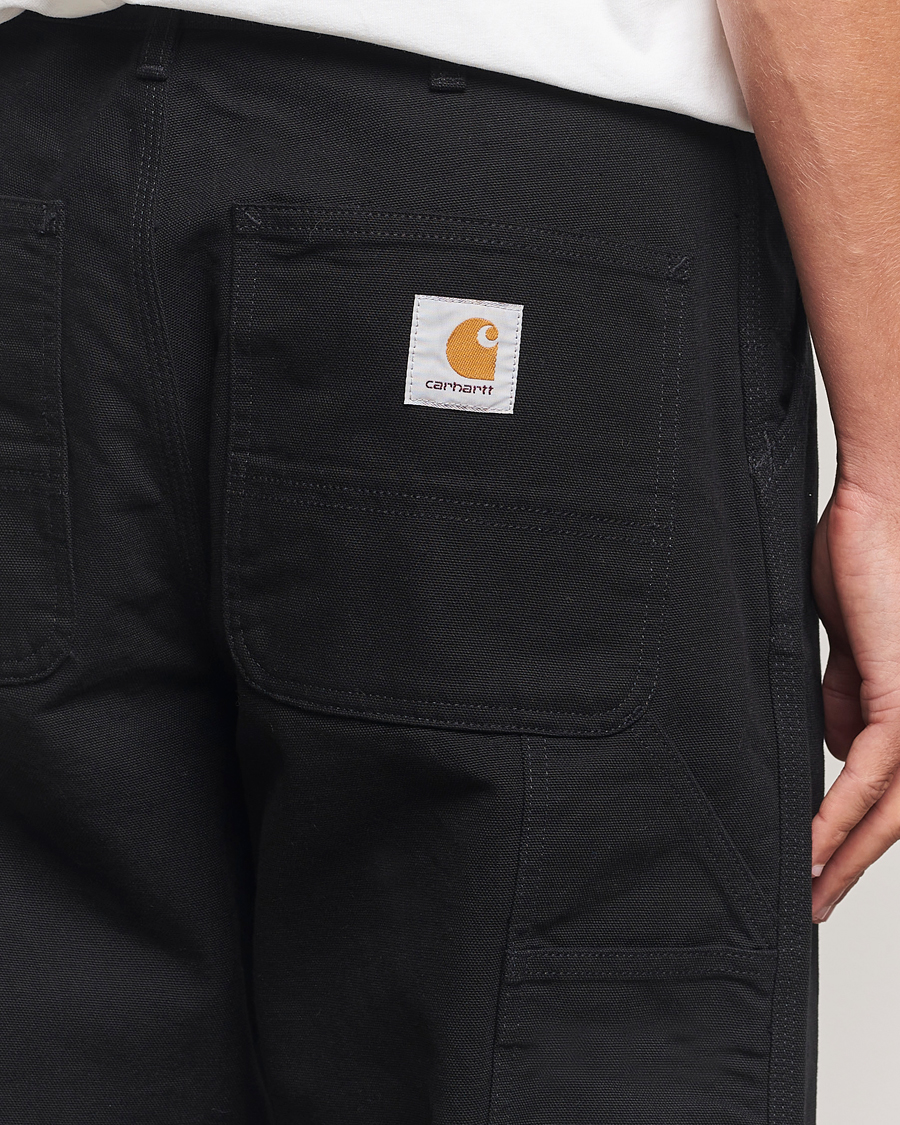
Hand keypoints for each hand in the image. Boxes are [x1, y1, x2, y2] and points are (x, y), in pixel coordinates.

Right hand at [810, 477, 899, 921]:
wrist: (882, 504)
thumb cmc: (865, 556)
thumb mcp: (848, 642)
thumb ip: (846, 695)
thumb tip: (837, 750)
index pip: (894, 786)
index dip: (861, 830)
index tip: (822, 859)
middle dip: (856, 862)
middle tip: (816, 901)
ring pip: (893, 807)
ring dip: (846, 854)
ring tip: (809, 888)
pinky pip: (870, 773)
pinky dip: (838, 813)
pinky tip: (812, 843)